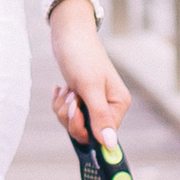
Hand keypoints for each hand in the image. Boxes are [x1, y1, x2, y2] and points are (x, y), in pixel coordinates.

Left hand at [49, 4, 130, 151]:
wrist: (68, 33)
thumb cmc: (81, 55)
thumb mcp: (90, 87)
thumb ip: (100, 117)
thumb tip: (111, 146)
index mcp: (118, 104)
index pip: (101, 136)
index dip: (82, 127)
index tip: (74, 107)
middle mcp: (109, 106)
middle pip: (84, 131)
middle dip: (70, 116)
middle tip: (70, 94)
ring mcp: (94, 103)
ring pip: (72, 123)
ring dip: (63, 107)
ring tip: (66, 87)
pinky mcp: (81, 98)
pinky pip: (67, 113)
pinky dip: (60, 102)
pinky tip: (60, 87)